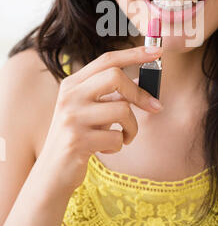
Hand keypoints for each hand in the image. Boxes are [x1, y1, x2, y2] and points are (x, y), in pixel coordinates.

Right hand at [36, 46, 162, 194]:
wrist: (52, 173)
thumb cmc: (78, 137)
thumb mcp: (91, 110)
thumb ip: (112, 94)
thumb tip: (143, 80)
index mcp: (73, 84)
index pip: (107, 60)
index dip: (134, 54)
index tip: (157, 52)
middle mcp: (70, 96)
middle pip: (115, 76)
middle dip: (140, 94)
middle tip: (154, 107)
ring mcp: (72, 117)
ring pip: (122, 110)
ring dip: (132, 128)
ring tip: (124, 137)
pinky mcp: (77, 140)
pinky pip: (116, 137)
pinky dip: (119, 144)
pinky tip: (107, 148)